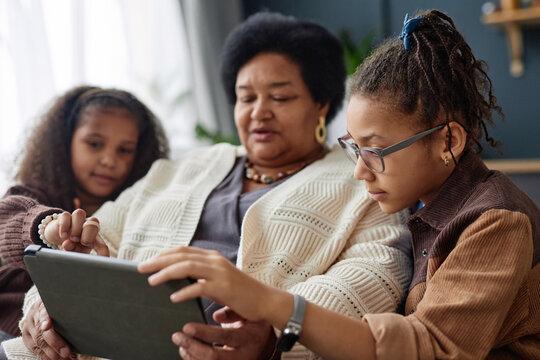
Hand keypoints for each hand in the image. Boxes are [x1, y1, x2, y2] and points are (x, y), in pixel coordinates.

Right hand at [21, 300, 73, 359]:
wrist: (42, 306)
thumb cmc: (59, 305)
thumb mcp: (63, 303)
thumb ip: (68, 310)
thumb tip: (83, 319)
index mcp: (44, 304)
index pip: (43, 312)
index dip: (44, 320)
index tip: (47, 326)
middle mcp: (34, 315)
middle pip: (41, 331)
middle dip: (55, 344)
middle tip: (67, 353)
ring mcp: (29, 326)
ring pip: (38, 343)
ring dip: (52, 353)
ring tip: (65, 358)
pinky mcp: (26, 336)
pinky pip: (35, 349)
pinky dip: (46, 356)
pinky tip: (56, 359)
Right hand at [43, 209, 108, 255]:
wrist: (58, 236)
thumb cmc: (71, 246)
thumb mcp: (74, 253)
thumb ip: (73, 251)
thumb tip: (68, 245)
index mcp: (94, 238)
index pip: (102, 245)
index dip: (102, 252)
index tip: (102, 260)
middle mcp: (87, 225)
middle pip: (94, 221)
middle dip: (88, 235)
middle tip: (81, 243)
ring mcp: (76, 220)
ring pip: (80, 213)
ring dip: (76, 228)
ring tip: (72, 239)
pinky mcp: (64, 217)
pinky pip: (65, 215)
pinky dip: (64, 226)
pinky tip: (63, 235)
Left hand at [138, 246, 277, 322]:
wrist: (264, 300)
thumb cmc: (240, 292)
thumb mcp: (219, 279)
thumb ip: (201, 276)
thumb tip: (180, 282)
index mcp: (212, 257)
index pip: (183, 250)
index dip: (164, 254)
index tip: (148, 261)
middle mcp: (214, 260)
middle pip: (181, 256)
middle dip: (158, 261)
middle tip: (140, 268)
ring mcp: (219, 272)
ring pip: (187, 267)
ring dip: (166, 273)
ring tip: (151, 280)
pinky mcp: (224, 287)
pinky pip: (199, 287)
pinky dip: (184, 291)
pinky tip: (173, 297)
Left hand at [172, 308, 277, 359]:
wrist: (266, 346)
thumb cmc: (255, 326)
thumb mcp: (251, 316)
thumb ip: (234, 313)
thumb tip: (216, 316)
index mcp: (249, 338)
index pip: (224, 337)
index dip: (204, 334)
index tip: (187, 327)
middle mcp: (243, 356)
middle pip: (214, 357)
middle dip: (192, 347)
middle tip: (177, 336)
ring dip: (190, 356)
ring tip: (180, 344)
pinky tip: (186, 352)